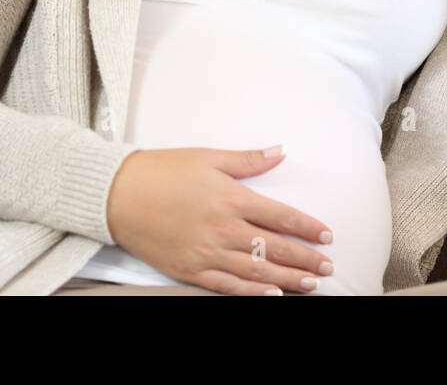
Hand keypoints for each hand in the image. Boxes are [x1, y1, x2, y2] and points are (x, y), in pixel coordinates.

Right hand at [105, 146, 335, 294]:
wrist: (117, 194)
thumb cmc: (163, 171)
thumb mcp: (208, 157)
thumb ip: (248, 160)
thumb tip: (281, 151)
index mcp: (231, 198)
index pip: (281, 216)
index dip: (307, 228)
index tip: (327, 236)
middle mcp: (223, 229)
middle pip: (275, 248)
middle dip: (305, 259)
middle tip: (328, 268)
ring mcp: (207, 252)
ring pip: (256, 271)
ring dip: (288, 279)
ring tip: (311, 285)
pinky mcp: (189, 269)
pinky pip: (227, 286)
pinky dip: (252, 293)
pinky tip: (272, 296)